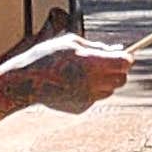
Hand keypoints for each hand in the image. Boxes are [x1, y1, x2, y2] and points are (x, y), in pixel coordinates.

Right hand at [3, 34, 131, 116]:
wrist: (26, 82)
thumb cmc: (47, 56)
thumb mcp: (72, 43)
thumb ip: (97, 47)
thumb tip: (119, 49)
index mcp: (91, 62)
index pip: (124, 63)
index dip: (125, 58)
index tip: (123, 56)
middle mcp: (92, 82)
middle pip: (121, 79)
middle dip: (117, 71)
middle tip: (106, 64)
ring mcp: (87, 97)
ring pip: (109, 90)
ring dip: (104, 82)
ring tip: (84, 73)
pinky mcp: (81, 108)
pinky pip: (94, 98)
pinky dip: (89, 91)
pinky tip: (72, 84)